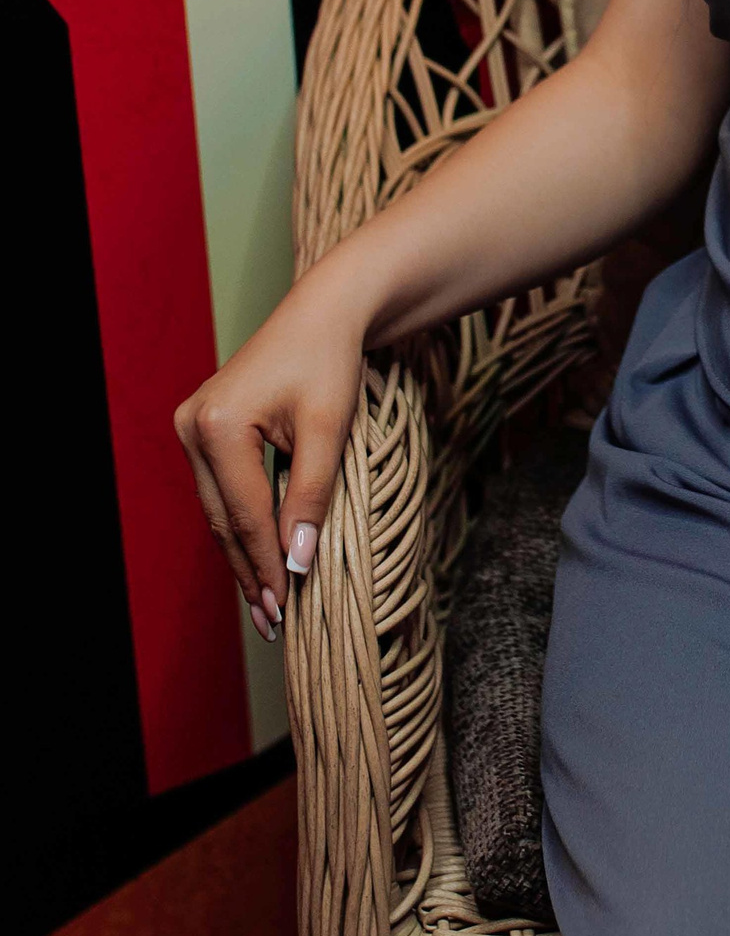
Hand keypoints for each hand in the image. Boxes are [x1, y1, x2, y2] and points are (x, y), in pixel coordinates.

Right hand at [173, 273, 366, 641]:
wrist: (324, 313)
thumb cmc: (331, 363)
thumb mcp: (328, 431)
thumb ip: (310, 497)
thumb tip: (299, 564)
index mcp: (217, 427)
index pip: (246, 516)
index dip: (267, 566)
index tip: (285, 611)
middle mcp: (192, 428)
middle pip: (224, 519)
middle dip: (250, 571)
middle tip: (273, 623)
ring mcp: (191, 427)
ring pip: (219, 509)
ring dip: (243, 555)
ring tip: (267, 602)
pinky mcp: (203, 428)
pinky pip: (221, 490)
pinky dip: (241, 524)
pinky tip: (258, 556)